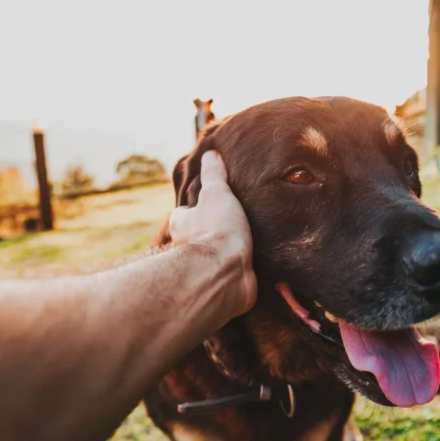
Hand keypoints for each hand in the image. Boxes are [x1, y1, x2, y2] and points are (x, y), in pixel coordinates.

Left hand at [167, 151, 256, 318]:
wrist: (226, 273)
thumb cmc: (217, 230)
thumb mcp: (217, 193)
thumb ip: (214, 175)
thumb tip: (210, 154)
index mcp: (182, 224)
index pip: (184, 213)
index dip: (194, 208)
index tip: (209, 204)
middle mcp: (188, 249)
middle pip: (196, 237)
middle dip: (210, 233)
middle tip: (231, 224)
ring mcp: (206, 269)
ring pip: (214, 258)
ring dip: (227, 254)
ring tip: (249, 244)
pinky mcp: (224, 287)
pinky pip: (233, 277)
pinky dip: (241, 273)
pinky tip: (257, 267)